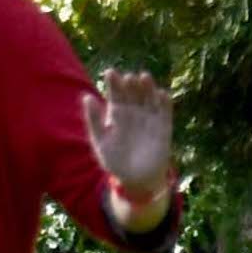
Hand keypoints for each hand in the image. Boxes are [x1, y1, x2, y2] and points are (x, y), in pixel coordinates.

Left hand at [82, 68, 178, 186]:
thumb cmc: (115, 160)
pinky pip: (165, 111)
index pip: (115, 93)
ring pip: (150, 97)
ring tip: (144, 77)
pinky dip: (165, 102)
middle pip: (133, 92)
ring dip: (148, 87)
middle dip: (131, 83)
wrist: (136, 179)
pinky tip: (162, 94)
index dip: (113, 82)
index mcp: (117, 113)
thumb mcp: (100, 140)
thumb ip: (94, 120)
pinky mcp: (164, 126)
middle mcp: (134, 111)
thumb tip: (86, 96)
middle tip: (128, 77)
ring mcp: (150, 117)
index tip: (110, 72)